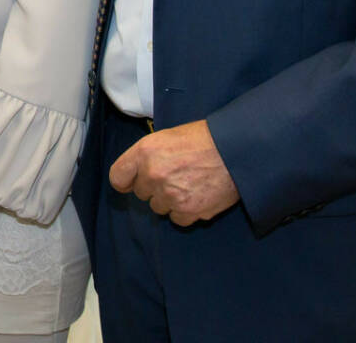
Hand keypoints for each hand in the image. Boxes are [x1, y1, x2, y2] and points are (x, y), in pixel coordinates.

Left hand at [108, 119, 239, 225]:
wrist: (237, 150)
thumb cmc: (205, 139)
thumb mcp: (168, 136)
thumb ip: (149, 155)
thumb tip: (139, 172)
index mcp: (145, 152)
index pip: (118, 177)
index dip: (126, 180)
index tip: (132, 182)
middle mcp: (153, 174)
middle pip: (141, 193)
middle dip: (154, 187)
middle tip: (174, 176)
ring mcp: (170, 194)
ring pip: (159, 207)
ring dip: (170, 200)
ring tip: (189, 184)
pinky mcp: (188, 211)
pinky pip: (177, 218)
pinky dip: (186, 211)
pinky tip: (197, 195)